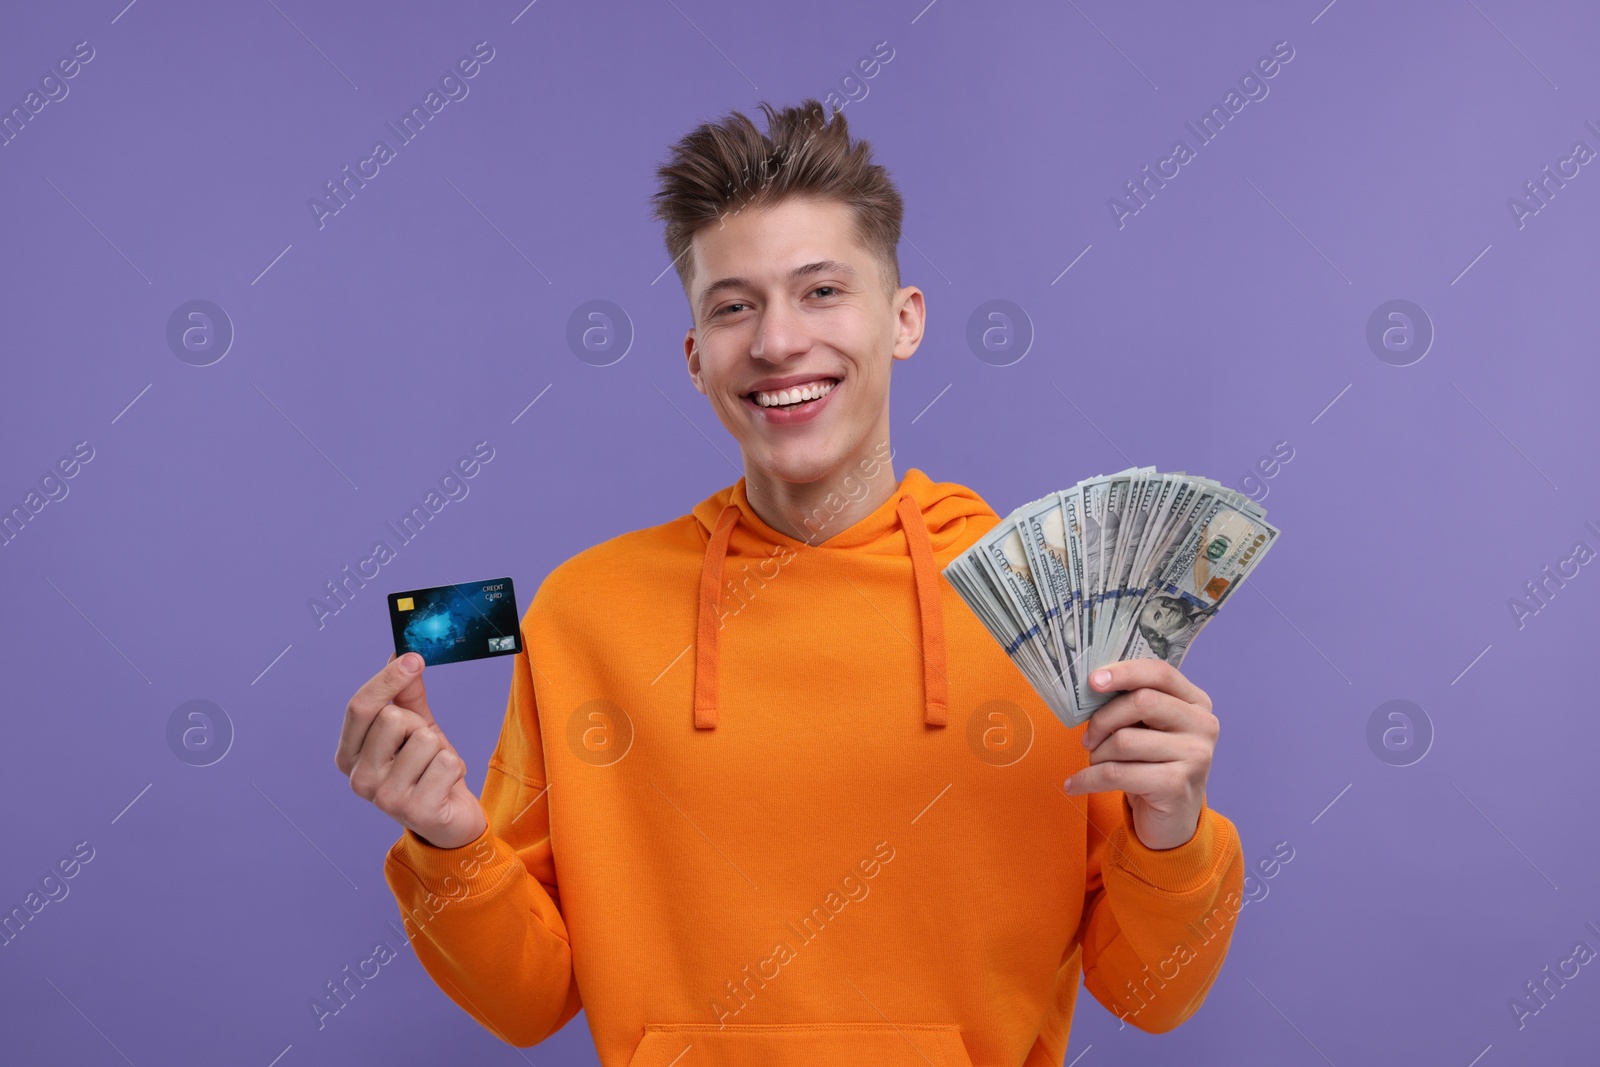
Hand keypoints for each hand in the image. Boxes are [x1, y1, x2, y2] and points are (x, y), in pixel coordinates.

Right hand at [337, 652, 486, 849]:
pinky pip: (446, 762)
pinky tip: (446, 786)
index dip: (386, 679)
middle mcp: (358, 779)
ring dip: (441, 749)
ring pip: (424, 739)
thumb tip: (400, 654)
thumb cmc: (427, 770)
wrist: (450, 820)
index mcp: (349, 755)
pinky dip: (455, 768)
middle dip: (419, 724)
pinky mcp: (414, 812)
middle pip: (392, 718)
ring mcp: (383, 799)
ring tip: (435, 769)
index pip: (360, 707)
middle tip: (425, 748)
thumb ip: (406, 695)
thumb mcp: (415, 727)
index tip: (413, 658)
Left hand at [1063, 659, 1217, 850]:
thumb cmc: (1154, 765)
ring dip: (1097, 754)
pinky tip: (1074, 785)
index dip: (1124, 672)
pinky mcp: (1176, 785)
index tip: (1093, 680)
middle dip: (1103, 719)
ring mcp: (1195, 756)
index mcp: (1196, 702)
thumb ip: (1132, 705)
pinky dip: (1088, 779)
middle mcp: (1203, 725)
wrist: (1172, 820)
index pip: (1160, 673)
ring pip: (1125, 740)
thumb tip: (1092, 685)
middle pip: (1141, 702)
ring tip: (1095, 763)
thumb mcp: (1149, 729)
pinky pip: (1117, 773)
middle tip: (1088, 739)